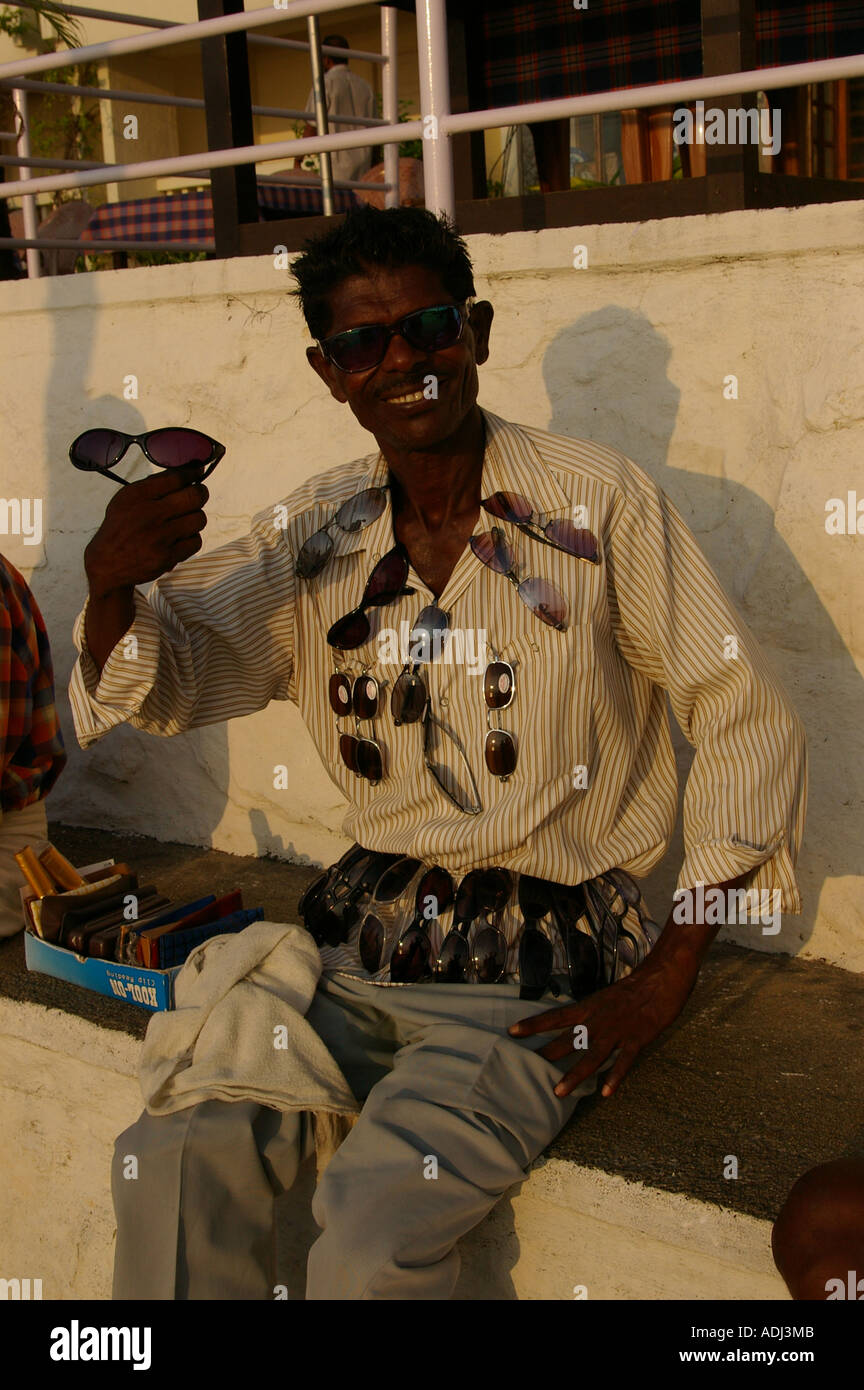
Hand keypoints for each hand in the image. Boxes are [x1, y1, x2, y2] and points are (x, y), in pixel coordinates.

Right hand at [84, 464, 208, 599]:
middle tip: (198, 494)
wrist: (107, 565)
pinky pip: (195, 541)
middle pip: (193, 496)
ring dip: (195, 518)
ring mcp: (159, 536)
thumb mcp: (126, 500)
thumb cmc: (120, 528)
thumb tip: (186, 472)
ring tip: (185, 520)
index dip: (192, 472)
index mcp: (136, 496)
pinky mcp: (167, 556)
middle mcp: (148, 513)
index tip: (198, 470)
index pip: (175, 478)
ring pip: (198, 519)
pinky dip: (191, 539)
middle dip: (200, 493)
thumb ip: (153, 485)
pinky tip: (179, 539)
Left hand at [508, 948, 700, 1098]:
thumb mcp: (607, 997)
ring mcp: (617, 1030)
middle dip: (546, 1055)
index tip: (512, 1032)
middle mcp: (598, 1019)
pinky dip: (615, 1077)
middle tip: (523, 1070)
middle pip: (568, 1039)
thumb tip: (579, 1026)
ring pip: (592, 1055)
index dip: (534, 1024)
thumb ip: (593, 1013)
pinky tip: (607, 1093)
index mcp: (590, 1007)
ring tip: (558, 1092)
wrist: (662, 977)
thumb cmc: (636, 987)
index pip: (556, 1016)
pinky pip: (625, 1061)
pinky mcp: (637, 1038)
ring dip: (574, 1074)